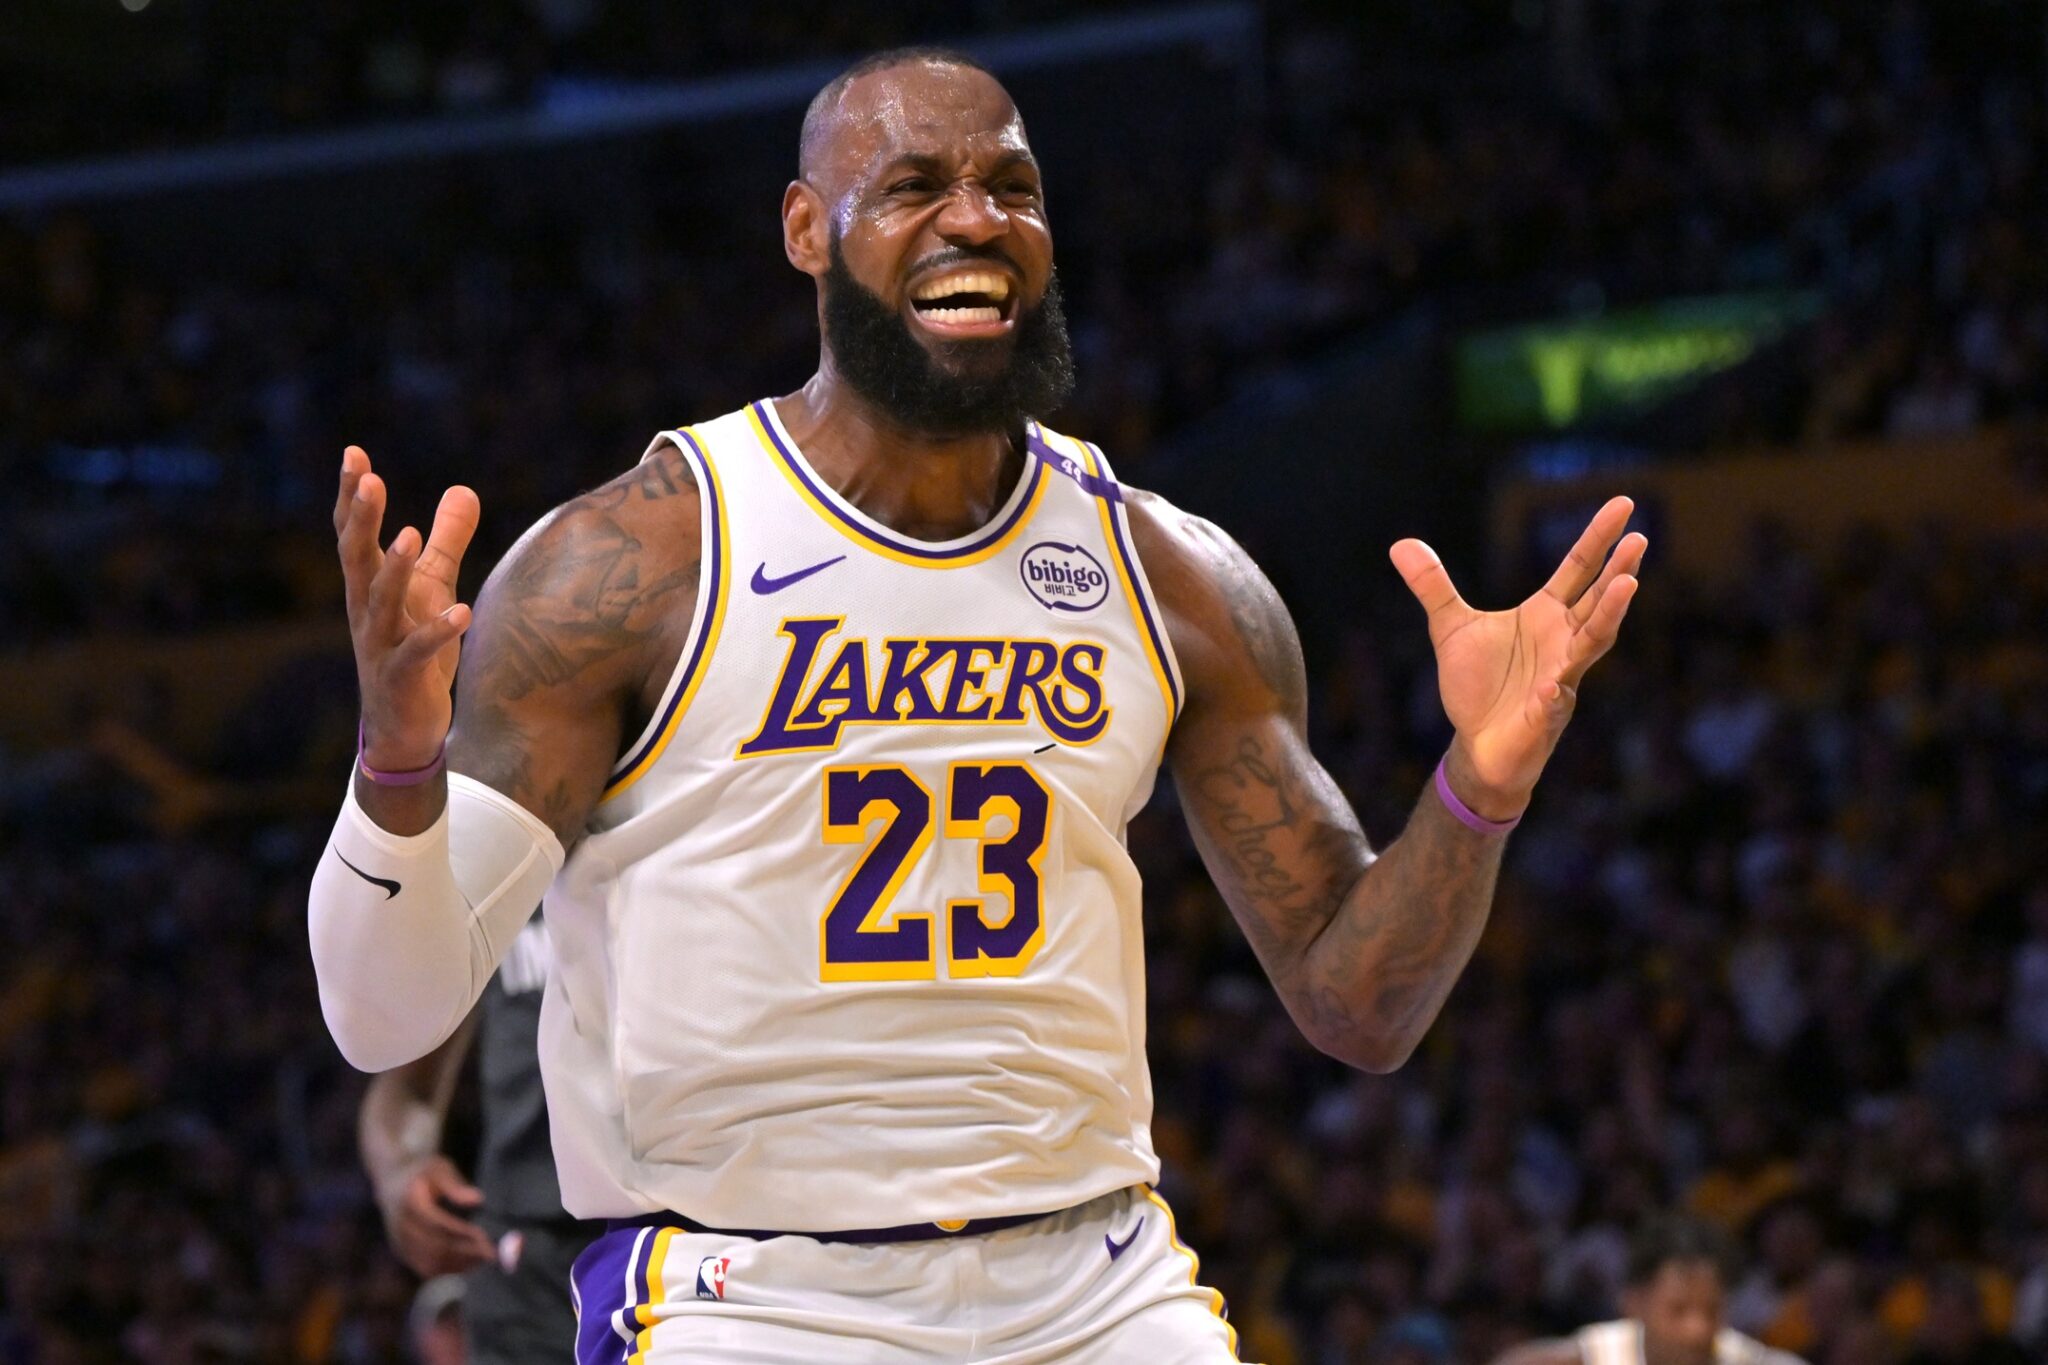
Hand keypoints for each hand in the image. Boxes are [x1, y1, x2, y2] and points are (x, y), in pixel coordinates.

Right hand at [335, 448, 480, 769]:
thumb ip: (448, 540)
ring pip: (381, 602)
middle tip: (367, 479)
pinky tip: (462, 611)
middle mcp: (366, 609)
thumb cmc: (415, 648)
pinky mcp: (403, 677)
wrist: (404, 725)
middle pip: (355, 557)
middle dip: (361, 518)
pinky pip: (417, 652)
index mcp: (368, 584)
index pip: (353, 533)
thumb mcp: (433, 586)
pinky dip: (438, 632)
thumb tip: (464, 488)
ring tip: (410, 534)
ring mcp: (380, 644)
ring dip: (393, 568)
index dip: (351, 496)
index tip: (353, 453)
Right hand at [379, 1156, 495, 1278]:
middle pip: (435, 1247)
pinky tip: (468, 1263)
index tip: (486, 1238)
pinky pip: (426, 1268)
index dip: (463, 1233)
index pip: (438, 1224)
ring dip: (458, 1264)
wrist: (391, 1182)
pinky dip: (448, 1269)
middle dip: (465, 1252)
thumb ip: (456, 1185)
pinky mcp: (402, 1253)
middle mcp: (401, 1226)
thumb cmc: (422, 1173)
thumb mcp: (439, 1168)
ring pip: (431, 1263)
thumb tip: (478, 1199)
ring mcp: (399, 1242)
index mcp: (411, 1202)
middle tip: (492, 1253)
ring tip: (483, 1259)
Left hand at [1391, 496, 1643, 816]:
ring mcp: (1562, 675)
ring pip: (1592, 641)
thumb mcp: (1449, 628)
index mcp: (1545, 615)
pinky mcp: (1546, 712)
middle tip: (1639, 538)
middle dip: (1618, 570)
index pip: (1578, 568)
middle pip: (1597, 599)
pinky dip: (1558, 687)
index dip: (1598, 537)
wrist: (1478, 745)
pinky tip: (1556, 682)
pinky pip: (1556, 697)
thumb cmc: (1478, 687)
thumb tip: (1400, 544)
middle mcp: (1563, 640)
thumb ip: (1432, 586)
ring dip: (1609, 615)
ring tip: (1628, 585)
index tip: (1623, 504)